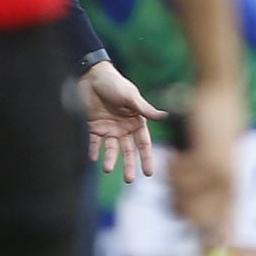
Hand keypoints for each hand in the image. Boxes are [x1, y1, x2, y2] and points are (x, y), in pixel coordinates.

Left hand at [77, 61, 165, 183]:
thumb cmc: (115, 83)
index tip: (149, 173)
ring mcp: (108, 128)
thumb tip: (164, 116)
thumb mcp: (131, 96)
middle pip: (128, 151)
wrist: (91, 75)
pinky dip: (93, 150)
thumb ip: (145, 109)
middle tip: (130, 180)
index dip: (146, 158)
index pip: (143, 144)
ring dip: (110, 160)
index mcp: (136, 122)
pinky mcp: (92, 126)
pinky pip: (93, 142)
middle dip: (129, 165)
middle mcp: (124, 128)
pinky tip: (93, 159)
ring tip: (108, 169)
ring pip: (111, 149)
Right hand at [172, 82, 241, 249]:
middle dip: (182, 211)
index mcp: (233, 182)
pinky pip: (181, 177)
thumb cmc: (216, 124)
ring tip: (174, 169)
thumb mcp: (216, 155)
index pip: (226, 218)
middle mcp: (229, 182)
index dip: (218, 236)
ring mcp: (220, 173)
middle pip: (201, 216)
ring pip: (188, 198)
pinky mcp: (209, 160)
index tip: (210, 253)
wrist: (222, 96)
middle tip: (173, 195)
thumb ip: (211, 178)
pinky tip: (175, 157)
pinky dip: (173, 170)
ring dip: (175, 188)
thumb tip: (196, 201)